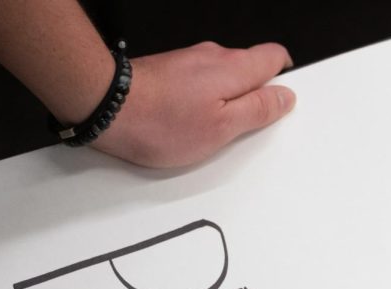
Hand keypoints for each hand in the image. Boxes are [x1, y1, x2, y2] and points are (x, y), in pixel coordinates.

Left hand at [94, 41, 296, 167]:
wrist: (105, 107)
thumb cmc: (159, 121)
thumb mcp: (224, 128)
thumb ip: (259, 110)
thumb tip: (284, 98)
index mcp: (235, 68)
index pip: (276, 58)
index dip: (285, 79)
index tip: (281, 104)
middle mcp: (214, 56)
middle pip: (251, 69)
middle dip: (255, 94)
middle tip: (246, 126)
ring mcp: (189, 61)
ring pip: (224, 77)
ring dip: (227, 99)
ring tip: (213, 129)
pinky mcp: (170, 70)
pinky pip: (200, 83)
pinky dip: (204, 100)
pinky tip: (191, 122)